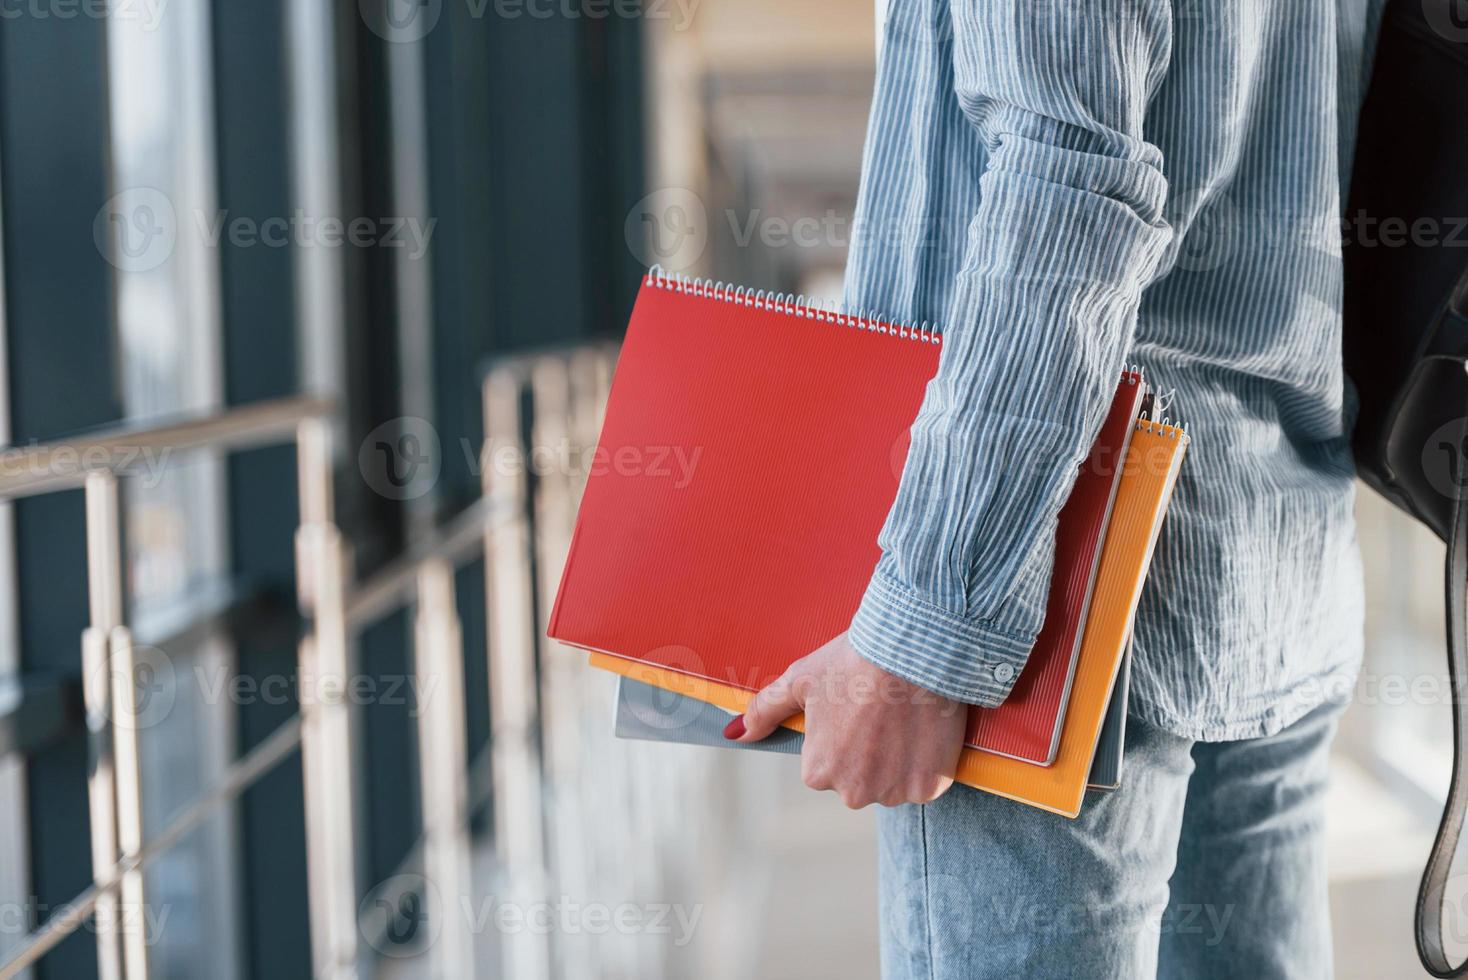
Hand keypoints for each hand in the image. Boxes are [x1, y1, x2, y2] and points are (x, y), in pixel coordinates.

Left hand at [726, 631, 967, 808]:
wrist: (910, 650)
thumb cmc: (850, 662)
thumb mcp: (799, 680)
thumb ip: (764, 711)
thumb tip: (734, 733)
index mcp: (818, 772)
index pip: (825, 764)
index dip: (841, 734)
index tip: (853, 709)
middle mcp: (853, 793)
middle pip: (860, 778)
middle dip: (868, 752)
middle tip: (878, 712)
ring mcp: (894, 792)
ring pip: (893, 781)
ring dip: (898, 759)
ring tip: (901, 718)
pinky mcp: (930, 787)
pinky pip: (926, 782)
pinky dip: (927, 762)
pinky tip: (923, 730)